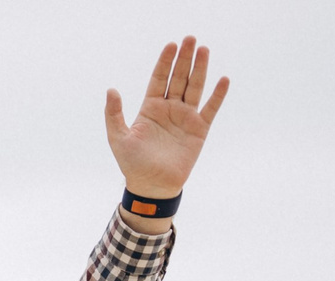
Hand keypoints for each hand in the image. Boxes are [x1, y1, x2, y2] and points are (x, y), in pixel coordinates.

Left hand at [106, 36, 229, 204]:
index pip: (159, 79)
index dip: (164, 63)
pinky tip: (223, 79)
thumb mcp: (118, 138)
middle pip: (178, 78)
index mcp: (150, 109)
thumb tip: (111, 90)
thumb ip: (114, 114)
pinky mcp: (199, 129)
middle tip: (190, 39)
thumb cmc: (132, 163)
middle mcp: (169, 109)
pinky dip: (217, 95)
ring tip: (204, 50)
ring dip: (200, 69)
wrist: (152, 186)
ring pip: (194, 87)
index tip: (171, 45)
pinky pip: (210, 108)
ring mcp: (185, 117)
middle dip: (184, 59)